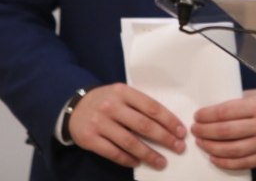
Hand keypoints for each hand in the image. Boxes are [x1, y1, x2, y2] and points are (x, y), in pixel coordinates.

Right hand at [67, 83, 185, 169]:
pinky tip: (138, 162)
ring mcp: (99, 123)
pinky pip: (113, 152)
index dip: (169, 121)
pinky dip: (127, 159)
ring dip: (148, 154)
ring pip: (129, 142)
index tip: (181, 132)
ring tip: (162, 162)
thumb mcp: (121, 95)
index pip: (152, 107)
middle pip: (144, 125)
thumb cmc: (105, 101)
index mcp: (123, 92)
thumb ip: (140, 105)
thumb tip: (167, 123)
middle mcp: (111, 106)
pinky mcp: (89, 139)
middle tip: (178, 148)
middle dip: (164, 138)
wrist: (73, 107)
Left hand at [192, 88, 255, 169]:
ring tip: (201, 142)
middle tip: (195, 130)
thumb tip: (212, 110)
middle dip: (205, 131)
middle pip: (225, 131)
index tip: (198, 116)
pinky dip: (225, 162)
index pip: (225, 112)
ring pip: (231, 149)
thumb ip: (237, 101)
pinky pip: (242, 162)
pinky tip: (213, 157)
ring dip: (211, 147)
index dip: (207, 115)